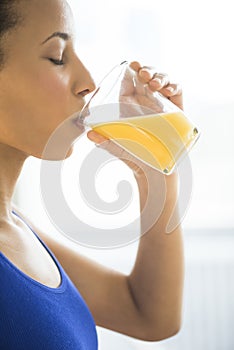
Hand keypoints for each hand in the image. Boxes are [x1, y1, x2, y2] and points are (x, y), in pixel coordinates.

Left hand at [87, 61, 181, 177]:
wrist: (154, 169)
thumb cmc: (133, 155)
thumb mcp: (119, 147)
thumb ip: (106, 141)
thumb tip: (90, 135)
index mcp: (130, 103)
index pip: (131, 79)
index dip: (132, 68)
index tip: (132, 65)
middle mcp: (146, 100)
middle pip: (148, 75)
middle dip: (147, 69)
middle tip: (144, 74)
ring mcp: (161, 103)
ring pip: (162, 79)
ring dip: (160, 76)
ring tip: (155, 84)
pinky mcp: (176, 109)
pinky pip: (177, 90)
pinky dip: (174, 86)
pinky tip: (168, 91)